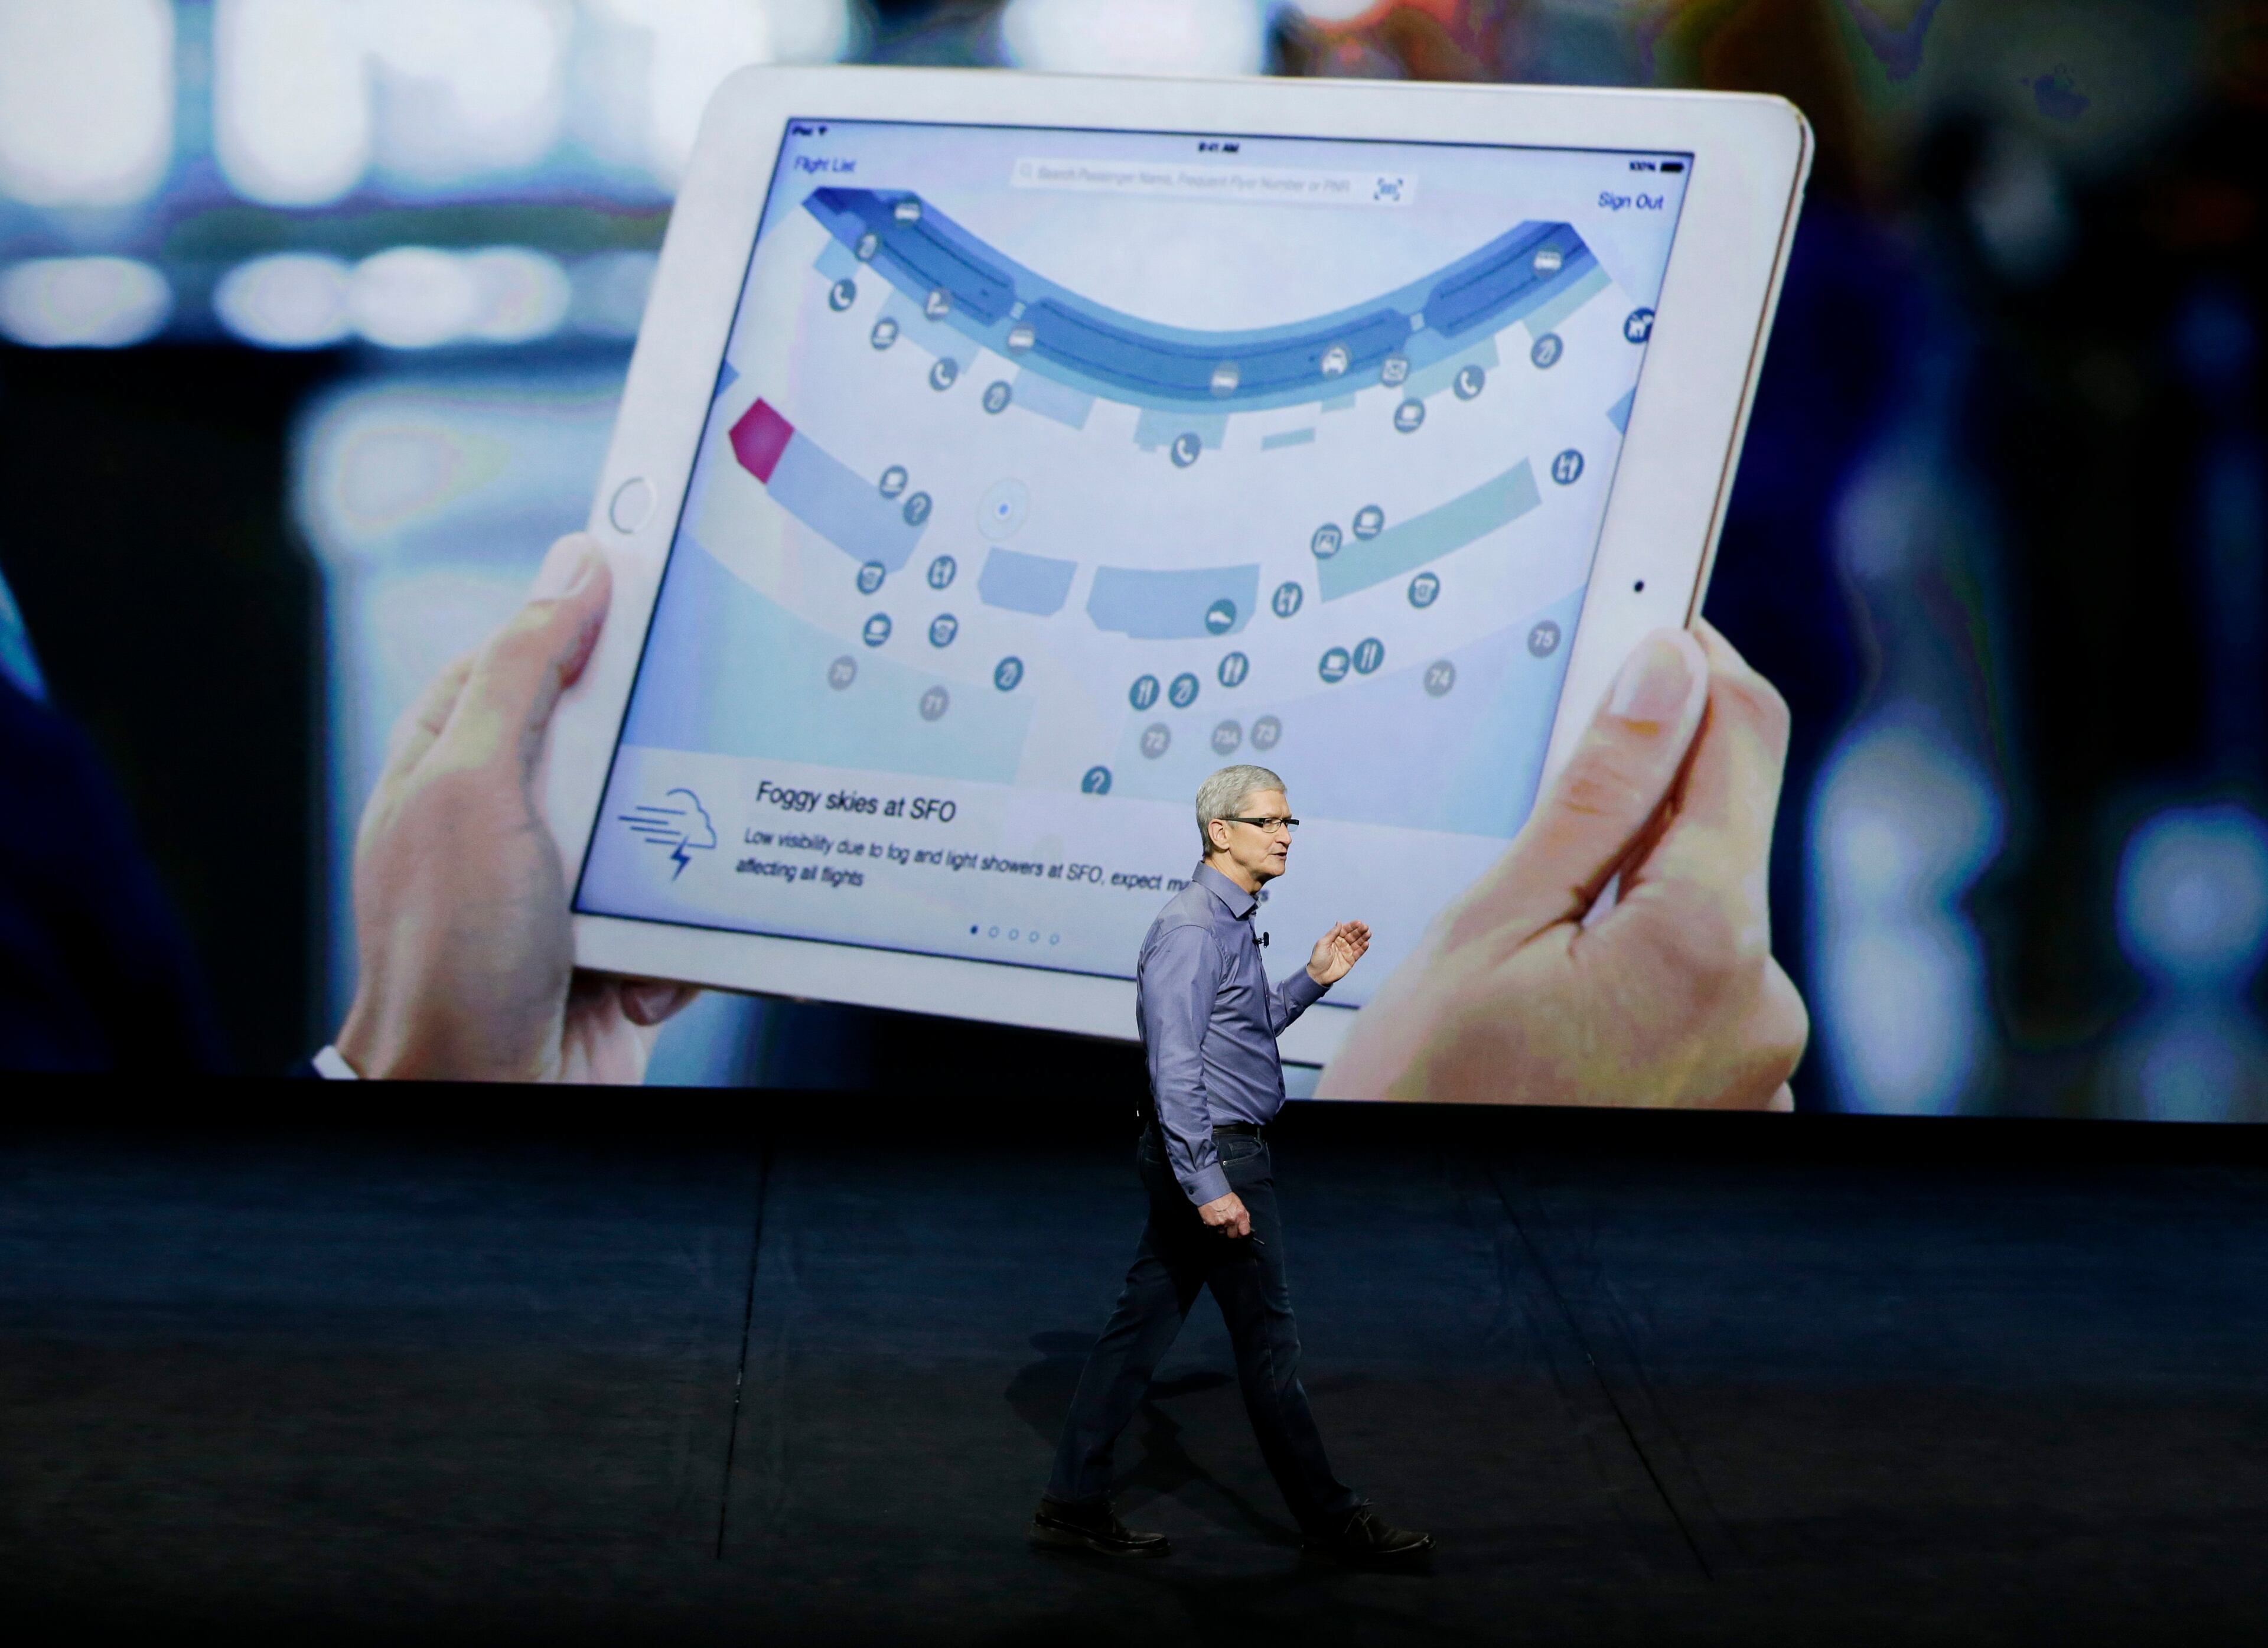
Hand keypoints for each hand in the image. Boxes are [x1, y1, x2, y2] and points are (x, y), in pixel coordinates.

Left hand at [334, 534, 699, 1081]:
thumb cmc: (450, 954)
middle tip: (715, 713)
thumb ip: (522, 674)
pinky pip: (692, 905)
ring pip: (669, 815)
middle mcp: (511, 812)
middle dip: (664, 738)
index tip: (668, 567)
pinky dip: (699, 927)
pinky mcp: (621, 941)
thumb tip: (574, 567)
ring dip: (692, 843)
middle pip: (616, 729)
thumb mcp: (473, 788)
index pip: (530, 649)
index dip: (593, 613)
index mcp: (456, 758)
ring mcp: (567, 881)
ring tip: (696, 858)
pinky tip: (675, 949)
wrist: (487, 1102)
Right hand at [1197, 1190, 1251, 1237]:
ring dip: (1221, 1229)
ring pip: (1222, 1233)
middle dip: (1230, 1232)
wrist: (1210, 1190)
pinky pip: (1214, 1230)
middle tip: (1227, 1225)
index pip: (1245, 1232)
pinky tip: (1213, 1218)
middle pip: (1233, 1235)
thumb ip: (1244, 1215)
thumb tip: (1247, 1224)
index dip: (1242, 1233)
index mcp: (1240, 1214)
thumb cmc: (1223, 1195)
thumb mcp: (1238, 1203)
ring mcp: (1222, 1222)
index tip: (1239, 1233)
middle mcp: (1232, 1219)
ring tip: (1219, 1218)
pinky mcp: (1212, 1224)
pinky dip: (1213, 1226)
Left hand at [1307, 920, 1370, 986]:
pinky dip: (1363, 948)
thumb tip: (1339, 922)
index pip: (1345, 930)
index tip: (1359, 922)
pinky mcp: (1351, 960)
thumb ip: (1332, 933)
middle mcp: (1342, 944)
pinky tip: (1366, 943)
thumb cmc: (1318, 959)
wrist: (1318, 975)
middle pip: (1353, 935)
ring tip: (1368, 933)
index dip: (1352, 926)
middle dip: (1360, 931)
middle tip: (1365, 927)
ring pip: (1357, 943)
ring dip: (1363, 938)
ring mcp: (1347, 952)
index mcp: (1334, 938)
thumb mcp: (1323, 943)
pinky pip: (1358, 953)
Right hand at [1317, 620, 1806, 1109]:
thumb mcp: (1489, 929)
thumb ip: (1597, 794)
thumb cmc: (1430, 1110)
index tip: (1649, 622)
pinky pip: (1701, 997)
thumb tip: (1663, 671)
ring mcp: (1763, 1070)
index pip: (1740, 736)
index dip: (1694, 662)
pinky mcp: (1742, 1108)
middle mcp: (1764, 1006)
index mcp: (1703, 942)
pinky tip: (1559, 1015)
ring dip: (1633, 899)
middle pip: (1721, 832)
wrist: (1427, 1269)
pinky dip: (1641, 976)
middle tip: (1535, 810)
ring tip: (1521, 957)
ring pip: (1704, 918)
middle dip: (1642, 800)